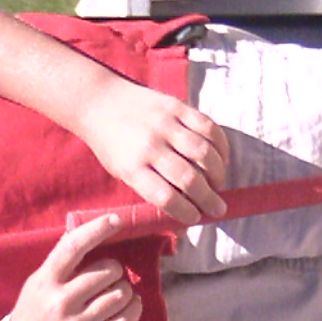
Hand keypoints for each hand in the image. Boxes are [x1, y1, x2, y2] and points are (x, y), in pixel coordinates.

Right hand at [9, 214, 146, 320]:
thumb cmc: (36, 309)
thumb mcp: (39, 281)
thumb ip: (62, 261)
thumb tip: (92, 231)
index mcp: (48, 280)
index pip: (74, 246)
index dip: (97, 229)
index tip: (115, 220)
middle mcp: (62, 302)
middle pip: (108, 272)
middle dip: (115, 270)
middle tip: (110, 276)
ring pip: (120, 296)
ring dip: (126, 291)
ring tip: (119, 292)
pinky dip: (133, 309)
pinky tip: (130, 306)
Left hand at [75, 78, 229, 224]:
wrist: (100, 102)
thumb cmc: (111, 145)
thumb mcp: (121, 172)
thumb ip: (148, 190)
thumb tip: (179, 219)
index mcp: (132, 169)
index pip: (166, 198)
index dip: (186, 212)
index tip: (196, 218)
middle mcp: (150, 147)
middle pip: (189, 179)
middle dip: (208, 199)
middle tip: (217, 208)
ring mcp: (165, 125)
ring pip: (203, 153)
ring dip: (217, 173)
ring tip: (218, 183)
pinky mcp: (176, 106)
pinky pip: (208, 127)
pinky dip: (220, 145)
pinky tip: (221, 158)